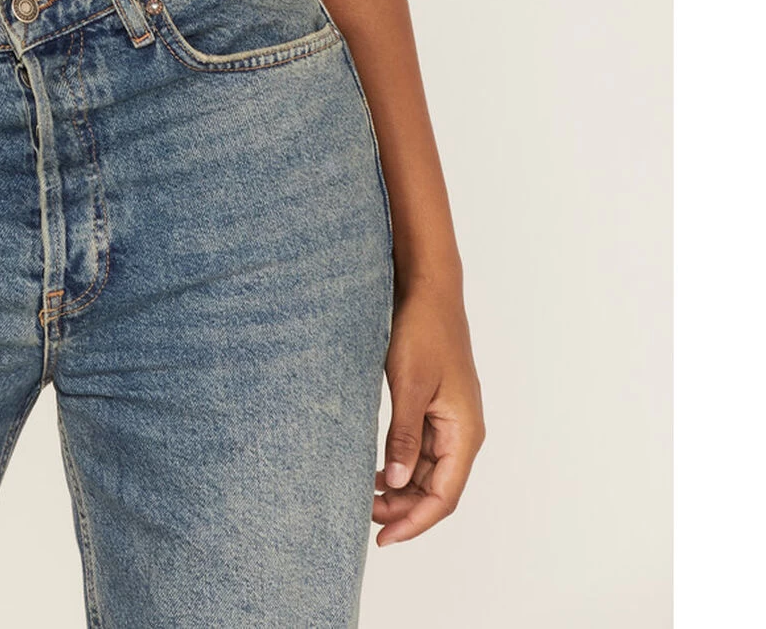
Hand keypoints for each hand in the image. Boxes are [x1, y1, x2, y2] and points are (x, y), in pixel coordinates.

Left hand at [373, 279, 484, 545]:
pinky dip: (403, 465)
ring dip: (402, 489)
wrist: (428, 289)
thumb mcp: (408, 385)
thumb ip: (403, 436)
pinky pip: (423, 449)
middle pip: (437, 489)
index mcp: (464, 432)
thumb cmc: (423, 331)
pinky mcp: (436, 406)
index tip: (383, 538)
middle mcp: (463, 431)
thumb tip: (398, 484)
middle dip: (404, 509)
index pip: (443, 496)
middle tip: (364, 517)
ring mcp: (451, 419)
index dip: (414, 522)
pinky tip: (379, 469)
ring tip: (366, 498)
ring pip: (429, 471)